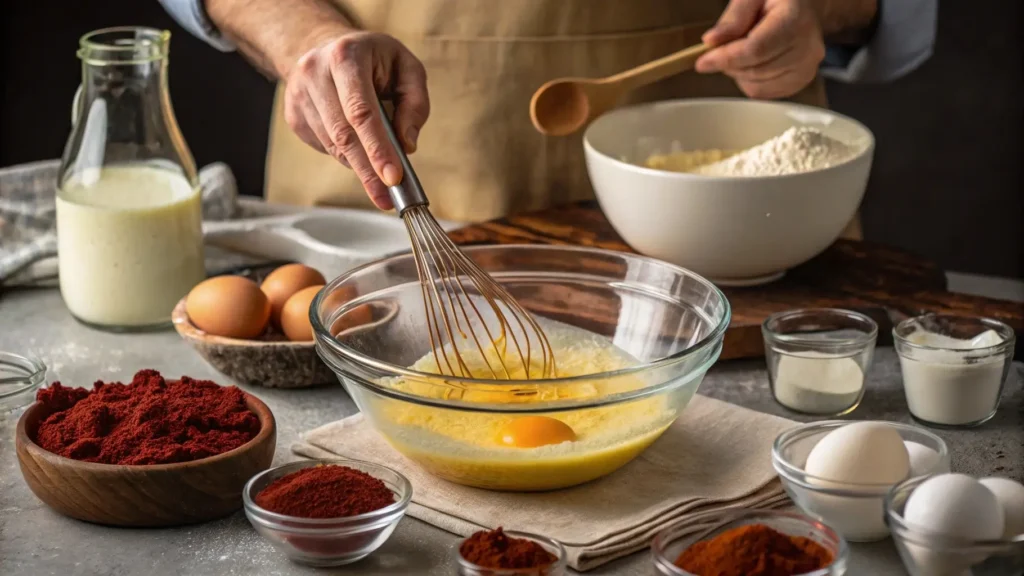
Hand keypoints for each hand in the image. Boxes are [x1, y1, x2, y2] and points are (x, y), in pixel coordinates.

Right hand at [283, 31, 429, 209]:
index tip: (392, 177)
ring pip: (332, 144)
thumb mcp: (407, 68)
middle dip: (367, 170)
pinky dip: (345, 155)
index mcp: (346, 56)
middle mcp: (315, 72)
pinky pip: (324, 146)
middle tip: (386, 197)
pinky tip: (358, 148)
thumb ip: (414, 104)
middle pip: (343, 134)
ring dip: (359, 166)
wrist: (326, 47)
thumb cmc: (374, 60)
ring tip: (380, 180)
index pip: (361, 111)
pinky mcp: (293, 114)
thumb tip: (406, 144)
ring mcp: (299, 94)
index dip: (377, 148)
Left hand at [696, 0, 824, 99]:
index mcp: (796, 19)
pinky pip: (762, 93)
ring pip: (755, 85)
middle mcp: (807, 47)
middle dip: (729, 64)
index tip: (702, 62)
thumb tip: (711, 41)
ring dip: (737, 73)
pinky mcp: (799, 82)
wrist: (802, 8)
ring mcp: (806, 68)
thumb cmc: (776, 0)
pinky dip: (748, 82)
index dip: (726, 58)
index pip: (756, 49)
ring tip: (740, 52)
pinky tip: (750, 63)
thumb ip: (733, 17)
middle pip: (754, 69)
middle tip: (719, 51)